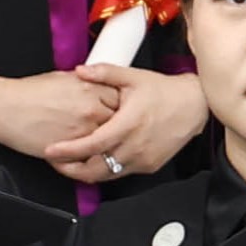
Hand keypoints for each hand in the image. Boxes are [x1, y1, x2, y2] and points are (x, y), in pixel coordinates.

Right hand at [0, 67, 122, 164]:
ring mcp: (84, 132)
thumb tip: (98, 89)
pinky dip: (94, 157)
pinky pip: (93, 157)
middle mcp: (92, 110)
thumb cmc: (27, 93)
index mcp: (90, 88)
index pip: (122, 98)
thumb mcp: (62, 79)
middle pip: (122, 122)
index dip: (122, 106)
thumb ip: (86, 84)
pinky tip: (91, 154)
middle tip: (120, 129)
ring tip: (107, 144)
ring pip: (110, 142)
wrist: (4, 108)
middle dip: (120, 126)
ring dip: (109, 144)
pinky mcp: (72, 151)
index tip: (123, 110)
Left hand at [57, 63, 213, 185]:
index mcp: (127, 124)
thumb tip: (79, 70)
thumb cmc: (164, 91)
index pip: (91, 145)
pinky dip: (106, 170)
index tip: (51, 151)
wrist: (194, 105)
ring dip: (87, 172)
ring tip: (70, 164)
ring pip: (108, 175)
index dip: (68, 151)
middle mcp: (135, 146)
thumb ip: (104, 73)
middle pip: (96, 168)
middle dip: (71, 169)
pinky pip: (122, 173)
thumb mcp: (133, 77)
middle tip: (56, 162)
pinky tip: (96, 161)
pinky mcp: (149, 165)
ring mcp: (143, 159)